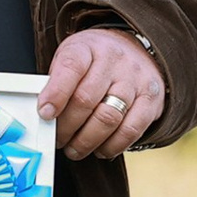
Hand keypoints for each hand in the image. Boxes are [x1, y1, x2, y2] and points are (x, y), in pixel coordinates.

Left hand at [42, 27, 165, 159]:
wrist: (136, 52)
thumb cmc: (96, 60)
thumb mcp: (72, 57)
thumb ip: (57, 81)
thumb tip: (45, 113)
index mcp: (88, 47)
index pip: (71, 67)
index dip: (56, 93)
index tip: (45, 113)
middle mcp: (114, 61)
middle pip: (86, 99)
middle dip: (67, 126)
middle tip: (58, 139)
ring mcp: (135, 80)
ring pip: (108, 118)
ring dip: (87, 141)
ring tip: (75, 149)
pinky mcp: (151, 100)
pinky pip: (131, 130)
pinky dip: (112, 146)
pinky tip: (100, 149)